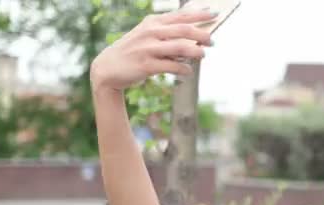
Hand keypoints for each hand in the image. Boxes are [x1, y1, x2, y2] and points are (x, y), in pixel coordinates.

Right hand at [90, 9, 215, 91]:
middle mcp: (151, 32)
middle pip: (183, 29)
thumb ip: (167, 32)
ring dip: (195, 52)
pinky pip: (171, 66)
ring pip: (179, 47)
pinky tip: (188, 71)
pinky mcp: (146, 65)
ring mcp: (148, 48)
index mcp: (153, 22)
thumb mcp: (147, 34)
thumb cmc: (134, 51)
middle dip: (202, 34)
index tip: (215, 14)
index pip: (180, 15)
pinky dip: (183, 69)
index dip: (199, 14)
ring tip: (203, 55)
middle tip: (213, 41)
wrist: (108, 68)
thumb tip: (195, 32)